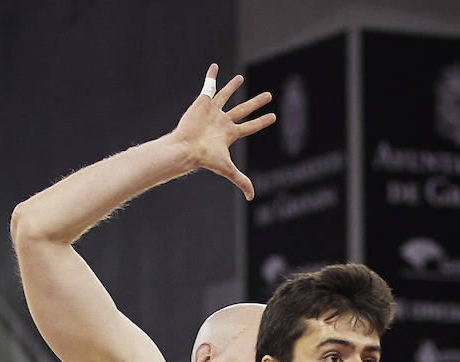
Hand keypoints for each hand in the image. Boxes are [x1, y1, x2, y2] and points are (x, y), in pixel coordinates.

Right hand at [172, 63, 274, 199]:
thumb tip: (252, 197)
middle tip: (268, 95)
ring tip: (240, 78)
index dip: (262, 122)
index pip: (251, 126)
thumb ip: (241, 180)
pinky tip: (215, 67)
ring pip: (226, 96)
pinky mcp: (202, 102)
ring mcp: (213, 111)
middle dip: (256, 103)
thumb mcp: (227, 169)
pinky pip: (208, 86)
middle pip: (243, 109)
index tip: (273, 116)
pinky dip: (211, 76)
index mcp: (229, 134)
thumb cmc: (205, 158)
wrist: (186, 148)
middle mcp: (222, 121)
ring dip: (232, 87)